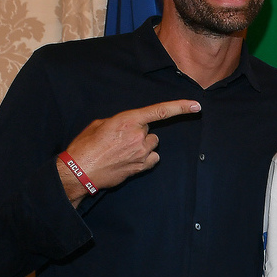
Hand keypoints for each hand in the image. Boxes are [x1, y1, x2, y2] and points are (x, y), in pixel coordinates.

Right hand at [58, 99, 200, 203]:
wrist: (80, 170)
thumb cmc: (86, 146)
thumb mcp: (100, 124)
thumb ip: (120, 121)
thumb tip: (129, 125)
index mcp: (128, 120)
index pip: (160, 111)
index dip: (180, 107)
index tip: (196, 106)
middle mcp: (138, 136)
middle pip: (151, 131)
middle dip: (140, 133)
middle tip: (121, 140)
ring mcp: (141, 153)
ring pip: (152, 145)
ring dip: (142, 146)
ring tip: (122, 151)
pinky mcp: (141, 167)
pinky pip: (153, 158)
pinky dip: (145, 158)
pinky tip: (129, 160)